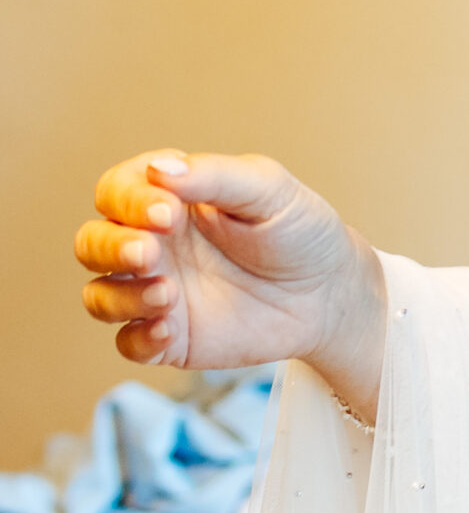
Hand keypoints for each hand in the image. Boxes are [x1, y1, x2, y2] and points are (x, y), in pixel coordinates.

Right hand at [75, 149, 385, 414]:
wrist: (332, 292)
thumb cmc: (300, 231)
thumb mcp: (269, 190)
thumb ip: (216, 176)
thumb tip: (160, 169)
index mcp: (168, 199)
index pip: (116, 191)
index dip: (128, 200)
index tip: (167, 212)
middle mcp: (154, 244)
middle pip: (93, 243)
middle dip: (112, 248)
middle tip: (150, 253)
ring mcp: (158, 291)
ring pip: (100, 295)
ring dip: (122, 296)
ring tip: (169, 294)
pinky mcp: (172, 336)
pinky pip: (129, 343)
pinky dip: (139, 338)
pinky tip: (169, 330)